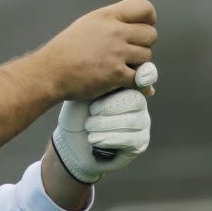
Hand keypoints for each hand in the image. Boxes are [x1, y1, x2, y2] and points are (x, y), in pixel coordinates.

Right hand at [37, 0, 156, 100]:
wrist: (51, 72)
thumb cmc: (66, 51)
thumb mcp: (87, 25)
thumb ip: (111, 23)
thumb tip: (137, 27)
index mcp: (106, 16)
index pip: (143, 8)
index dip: (149, 18)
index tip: (145, 26)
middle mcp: (113, 31)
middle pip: (151, 35)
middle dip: (143, 44)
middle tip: (130, 52)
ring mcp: (116, 53)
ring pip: (147, 57)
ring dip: (138, 64)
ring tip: (121, 66)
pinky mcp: (116, 74)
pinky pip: (141, 79)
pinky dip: (138, 84)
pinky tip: (130, 83)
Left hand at [51, 62, 156, 183]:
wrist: (69, 140)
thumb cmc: (76, 112)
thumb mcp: (86, 91)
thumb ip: (105, 79)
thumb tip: (124, 67)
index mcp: (128, 86)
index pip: (141, 78)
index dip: (136, 78)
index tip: (119, 81)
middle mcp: (139, 103)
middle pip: (136, 99)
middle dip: (110, 106)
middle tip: (92, 110)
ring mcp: (142, 123)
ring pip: (132, 120)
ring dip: (105, 124)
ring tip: (88, 125)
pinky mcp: (140, 143)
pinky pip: (131, 139)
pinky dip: (109, 138)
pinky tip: (94, 139)